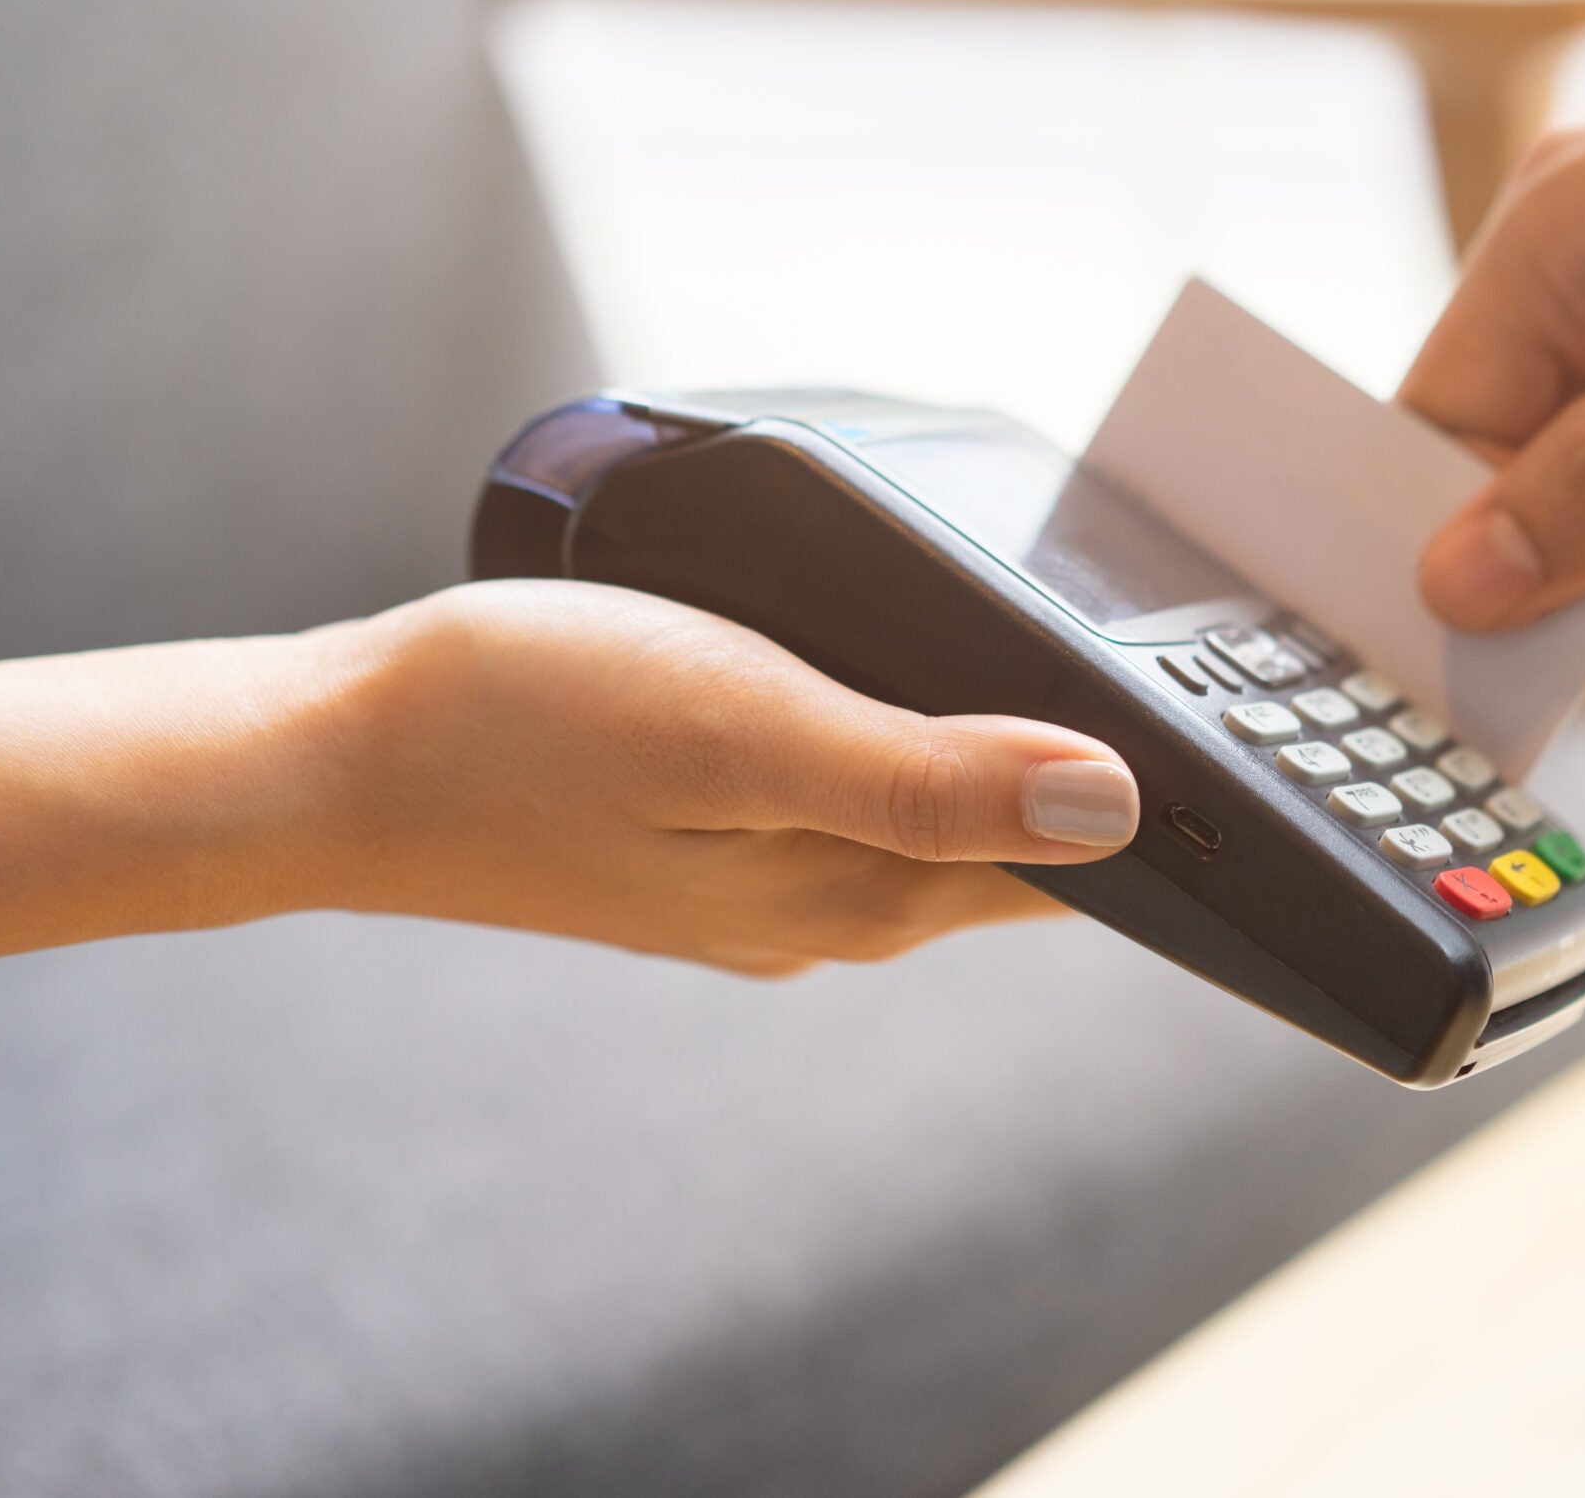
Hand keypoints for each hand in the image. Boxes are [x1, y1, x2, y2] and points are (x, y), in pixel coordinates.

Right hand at [322, 581, 1138, 972]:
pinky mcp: (713, 847)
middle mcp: (833, 911)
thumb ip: (929, 780)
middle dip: (1102, 786)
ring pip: (938, 831)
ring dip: (1005, 764)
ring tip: (1071, 673)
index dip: (1174, 823)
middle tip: (1188, 682)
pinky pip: (858, 807)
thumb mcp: (749, 725)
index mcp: (864, 893)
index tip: (1250, 752)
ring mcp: (769, 889)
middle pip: (1019, 858)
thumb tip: (1116, 811)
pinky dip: (909, 753)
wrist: (335, 759)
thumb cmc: (528, 722)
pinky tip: (905, 692)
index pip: (1076, 878)